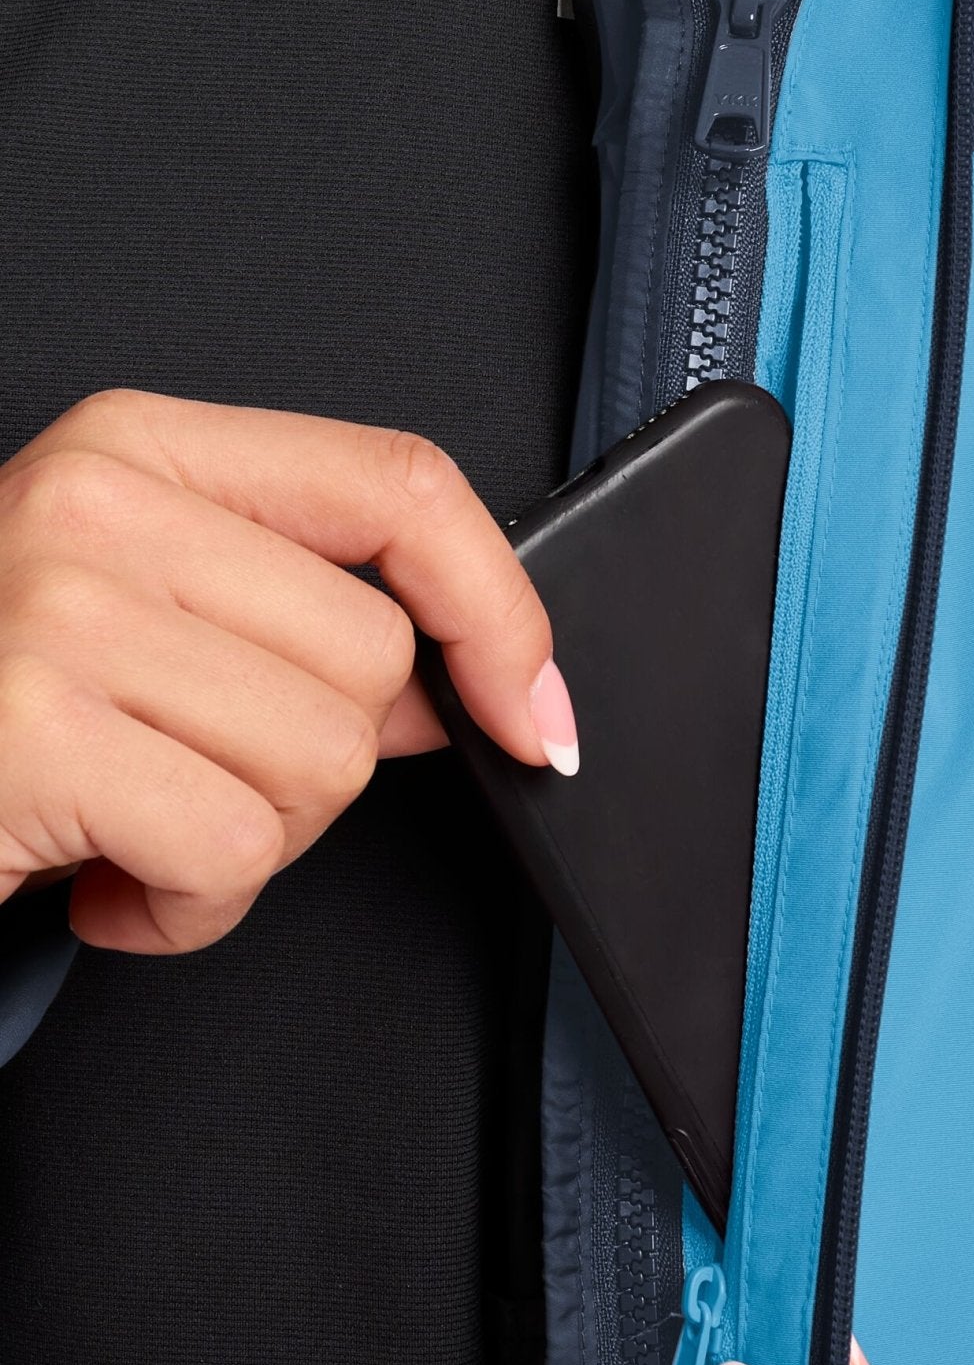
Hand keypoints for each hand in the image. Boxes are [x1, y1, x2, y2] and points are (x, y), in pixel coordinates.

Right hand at [0, 389, 577, 949]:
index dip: (501, 610)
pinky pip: (231, 857)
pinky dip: (187, 914)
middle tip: (193, 782)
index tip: (533, 713)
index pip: (398, 485)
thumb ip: (295, 622)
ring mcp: (58, 609)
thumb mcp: (142, 619)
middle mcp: (97, 504)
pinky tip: (103, 886)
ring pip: (318, 767)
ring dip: (247, 847)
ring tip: (134, 829)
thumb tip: (468, 679)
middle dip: (312, 775)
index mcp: (141, 450)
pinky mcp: (34, 730)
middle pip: (370, 668)